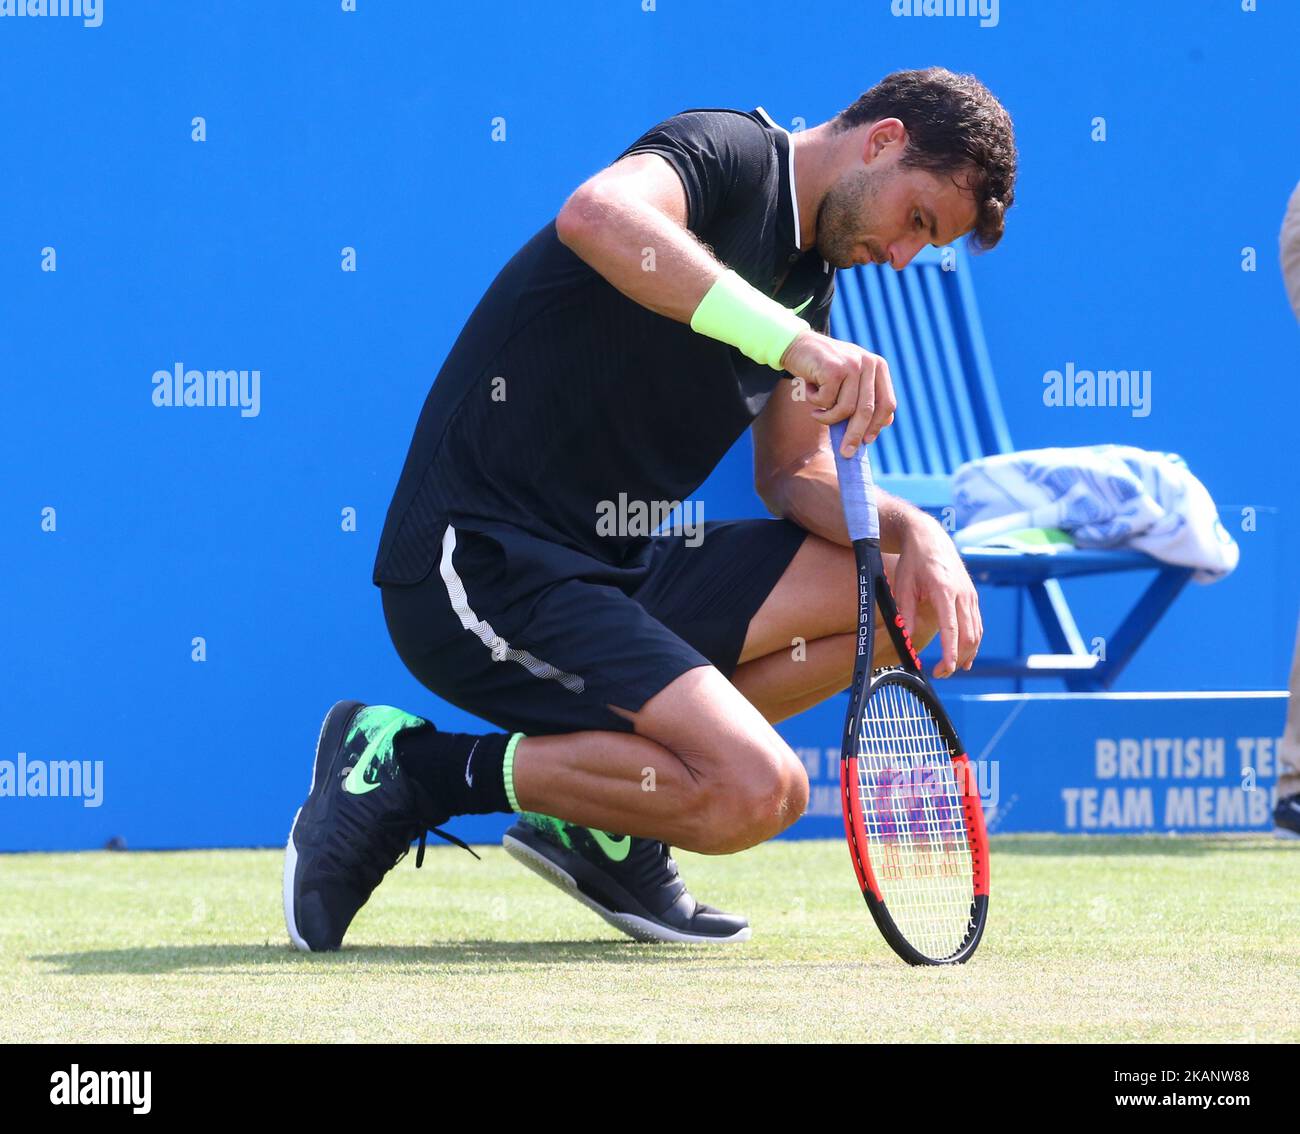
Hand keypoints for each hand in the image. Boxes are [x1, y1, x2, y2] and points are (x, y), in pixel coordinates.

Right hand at [780, 331, 895, 456]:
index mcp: (879, 367)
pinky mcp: (834, 368)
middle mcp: (869, 363)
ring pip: (845, 409)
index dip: (877, 425)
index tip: (866, 441)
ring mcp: (852, 364)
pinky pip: (827, 401)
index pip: (886, 403)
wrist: (798, 346)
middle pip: (867, 410)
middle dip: (855, 435)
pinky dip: (815, 402)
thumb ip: (863, 400)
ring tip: (817, 412)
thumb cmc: (823, 370)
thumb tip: (873, 432)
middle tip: (845, 452)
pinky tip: (809, 390)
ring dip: (827, 417)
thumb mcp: (849, 382)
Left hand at [892, 515, 982, 677]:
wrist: (930, 539)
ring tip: (950, 669)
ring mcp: (971, 595)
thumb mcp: (903, 586)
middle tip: (941, 674)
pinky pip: (977, 625)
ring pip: (976, 632)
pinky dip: (973, 643)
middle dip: (957, 659)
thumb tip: (905, 640)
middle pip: (969, 635)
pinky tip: (965, 658)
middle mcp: (963, 594)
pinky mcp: (973, 597)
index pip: (951, 627)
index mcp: (944, 590)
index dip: (950, 651)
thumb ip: (905, 614)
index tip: (947, 668)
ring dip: (966, 654)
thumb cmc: (913, 562)